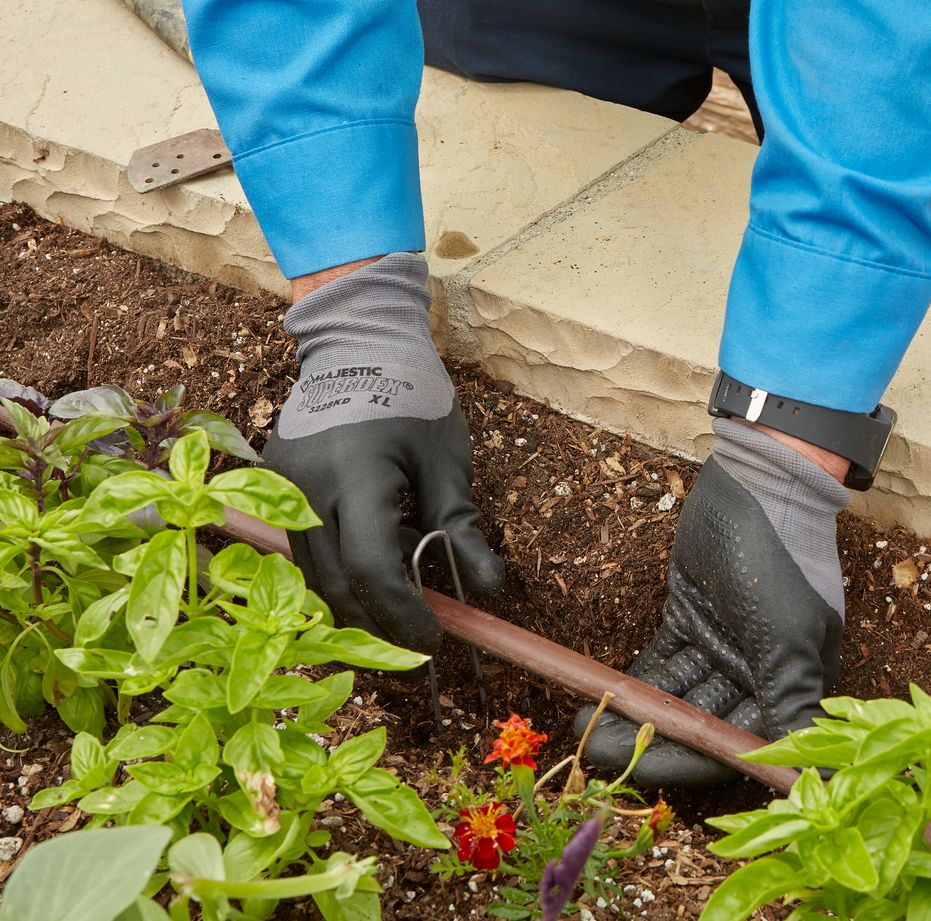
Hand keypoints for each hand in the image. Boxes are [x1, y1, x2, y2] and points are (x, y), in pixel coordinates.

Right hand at [264, 253, 502, 652]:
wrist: (357, 342)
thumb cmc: (412, 396)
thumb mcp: (447, 460)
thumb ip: (463, 526)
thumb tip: (488, 589)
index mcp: (355, 473)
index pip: (373, 568)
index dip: (404, 615)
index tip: (435, 641)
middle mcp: (305, 486)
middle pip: (335, 585)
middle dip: (377, 627)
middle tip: (417, 650)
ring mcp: (279, 487)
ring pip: (312, 576)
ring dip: (356, 604)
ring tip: (401, 609)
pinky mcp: (271, 487)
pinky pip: (303, 550)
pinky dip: (338, 572)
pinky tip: (374, 569)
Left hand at [581, 419, 847, 784]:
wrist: (758, 482)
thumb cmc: (782, 560)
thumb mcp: (788, 636)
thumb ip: (788, 702)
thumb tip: (804, 772)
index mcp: (794, 686)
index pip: (740, 743)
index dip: (693, 761)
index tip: (642, 771)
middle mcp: (759, 675)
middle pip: (702, 725)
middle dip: (651, 740)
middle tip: (596, 751)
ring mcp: (722, 649)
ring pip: (675, 697)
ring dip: (633, 714)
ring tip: (584, 728)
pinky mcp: (690, 622)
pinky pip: (659, 665)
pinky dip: (630, 682)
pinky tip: (594, 697)